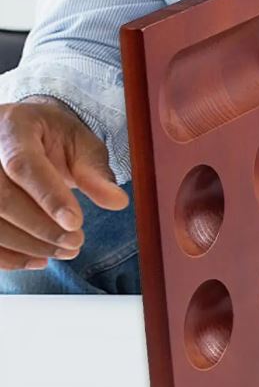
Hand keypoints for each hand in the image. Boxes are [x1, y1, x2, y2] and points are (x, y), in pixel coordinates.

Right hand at [0, 97, 128, 270]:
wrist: (26, 135)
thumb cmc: (55, 139)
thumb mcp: (82, 146)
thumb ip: (96, 174)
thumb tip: (118, 201)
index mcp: (12, 127)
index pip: (23, 165)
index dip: (48, 197)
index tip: (75, 222)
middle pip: (2, 198)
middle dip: (42, 228)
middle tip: (76, 242)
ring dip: (28, 246)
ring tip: (66, 251)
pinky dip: (8, 256)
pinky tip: (38, 259)